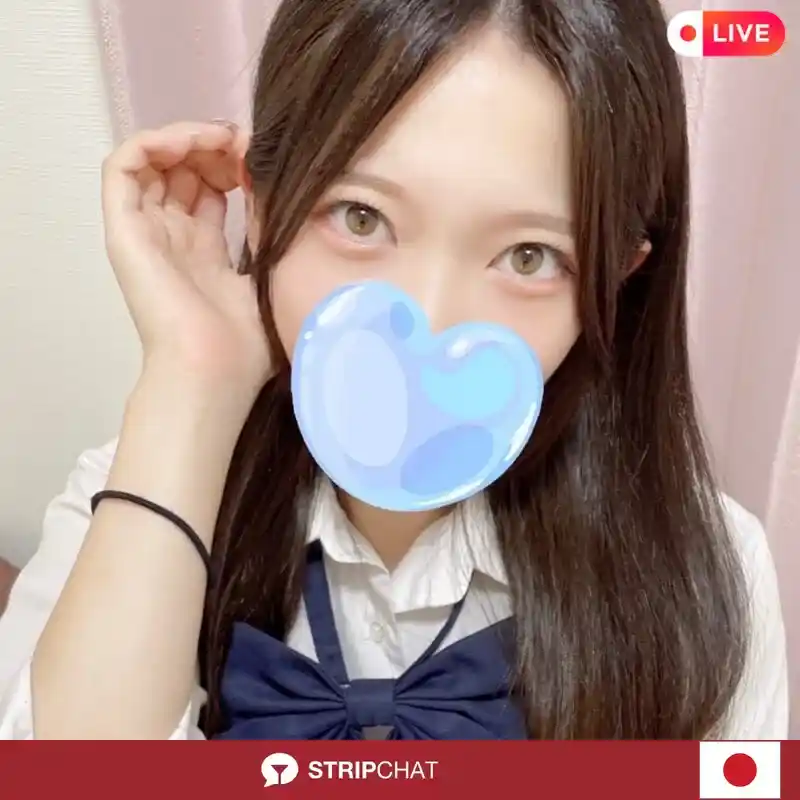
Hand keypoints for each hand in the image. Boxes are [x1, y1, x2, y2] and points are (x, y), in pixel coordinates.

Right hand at [101, 121, 270, 396]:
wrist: (214, 371)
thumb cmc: (245, 345)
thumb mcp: (269, 282)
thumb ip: (272, 243)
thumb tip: (298, 208)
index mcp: (204, 252)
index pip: (211, 189)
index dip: (235, 164)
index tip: (266, 158)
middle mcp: (173, 238)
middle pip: (183, 170)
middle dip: (215, 146)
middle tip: (248, 145)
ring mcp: (146, 232)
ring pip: (153, 161)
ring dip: (187, 137)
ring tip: (223, 140)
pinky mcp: (124, 230)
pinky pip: (122, 165)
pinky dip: (154, 141)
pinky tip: (194, 143)